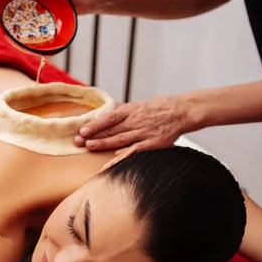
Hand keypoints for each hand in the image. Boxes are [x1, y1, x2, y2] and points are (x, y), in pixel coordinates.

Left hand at [73, 96, 188, 166]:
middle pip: (112, 129)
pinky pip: (137, 149)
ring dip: (104, 144)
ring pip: (121, 139)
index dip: (95, 124)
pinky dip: (126, 153)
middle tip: (78, 141)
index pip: (109, 117)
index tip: (82, 130)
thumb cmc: (161, 107)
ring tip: (90, 147)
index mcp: (132, 110)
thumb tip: (107, 109)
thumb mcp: (140, 104)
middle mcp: (136, 121)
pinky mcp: (154, 143)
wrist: (183, 111)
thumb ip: (123, 110)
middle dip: (93, 135)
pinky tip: (114, 157)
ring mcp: (145, 133)